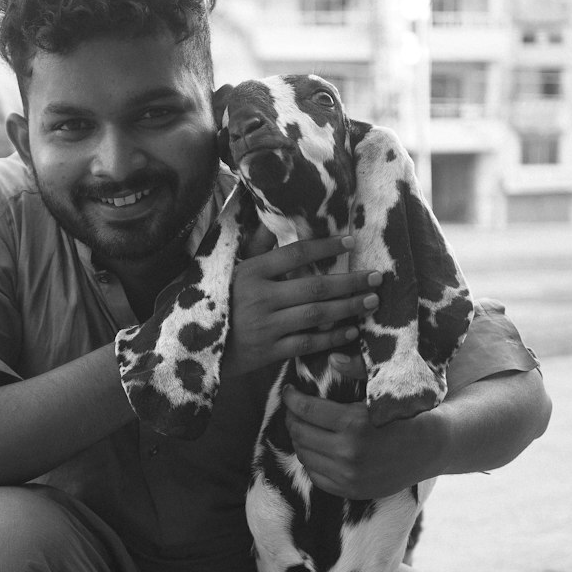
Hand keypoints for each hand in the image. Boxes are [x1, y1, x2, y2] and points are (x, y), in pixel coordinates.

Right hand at [223, 228, 381, 378]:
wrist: (195, 347)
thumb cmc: (220, 303)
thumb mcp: (232, 271)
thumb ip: (258, 248)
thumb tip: (274, 218)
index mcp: (250, 273)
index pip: (294, 254)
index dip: (325, 247)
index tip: (351, 241)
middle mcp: (259, 298)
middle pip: (314, 287)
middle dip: (350, 282)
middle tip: (377, 277)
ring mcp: (265, 327)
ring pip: (316, 316)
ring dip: (348, 308)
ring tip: (371, 301)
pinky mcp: (268, 352)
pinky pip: (307, 343)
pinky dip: (332, 338)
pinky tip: (351, 331)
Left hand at [281, 381, 446, 498]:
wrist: (433, 447)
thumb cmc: (409, 411)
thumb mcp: (386, 387)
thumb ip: (358, 371)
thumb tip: (331, 359)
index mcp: (354, 424)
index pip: (305, 410)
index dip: (291, 398)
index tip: (289, 391)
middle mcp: (348, 453)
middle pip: (300, 433)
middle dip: (291, 417)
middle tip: (293, 408)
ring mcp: (349, 476)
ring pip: (305, 455)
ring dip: (299, 438)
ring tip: (302, 426)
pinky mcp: (351, 490)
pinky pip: (316, 475)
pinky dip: (311, 460)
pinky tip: (316, 447)